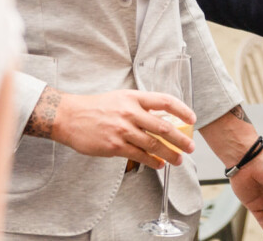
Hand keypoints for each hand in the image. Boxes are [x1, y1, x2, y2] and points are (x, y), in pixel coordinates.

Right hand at [33, 88, 195, 168]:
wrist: (70, 116)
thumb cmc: (97, 107)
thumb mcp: (121, 98)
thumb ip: (141, 107)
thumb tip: (163, 119)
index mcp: (134, 97)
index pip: (165, 101)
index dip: (182, 110)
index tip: (192, 119)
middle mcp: (130, 112)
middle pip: (163, 127)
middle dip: (180, 139)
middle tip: (191, 146)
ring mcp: (122, 130)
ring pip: (153, 144)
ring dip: (170, 154)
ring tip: (179, 160)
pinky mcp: (114, 146)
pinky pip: (139, 156)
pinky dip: (152, 162)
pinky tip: (159, 165)